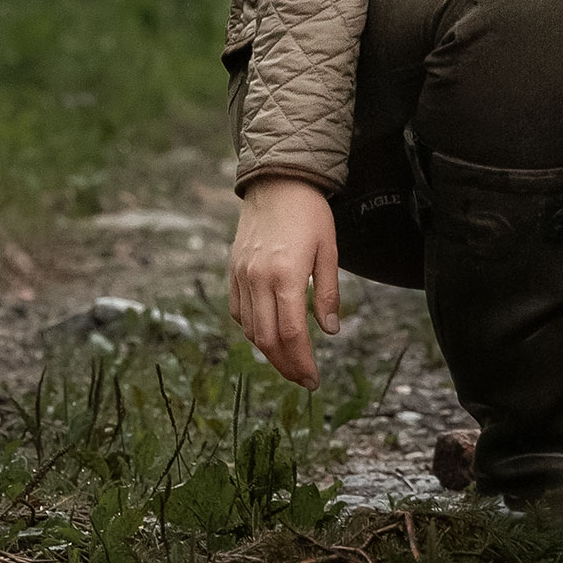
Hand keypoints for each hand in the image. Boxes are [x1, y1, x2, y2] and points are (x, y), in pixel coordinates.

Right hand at [228, 176, 339, 387]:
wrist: (276, 182)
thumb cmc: (309, 214)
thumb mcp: (328, 251)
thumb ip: (327, 293)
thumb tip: (329, 332)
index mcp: (286, 275)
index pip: (292, 334)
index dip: (303, 362)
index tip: (314, 379)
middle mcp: (258, 279)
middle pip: (268, 339)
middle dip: (286, 365)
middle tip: (304, 379)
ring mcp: (242, 276)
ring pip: (251, 330)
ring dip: (269, 352)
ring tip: (290, 362)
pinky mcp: (233, 272)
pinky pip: (239, 312)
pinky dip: (253, 330)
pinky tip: (269, 335)